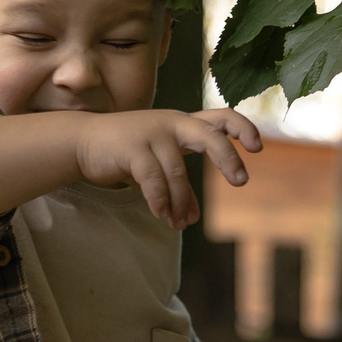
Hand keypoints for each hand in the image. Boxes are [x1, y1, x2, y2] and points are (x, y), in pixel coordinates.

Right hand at [73, 107, 261, 227]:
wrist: (84, 142)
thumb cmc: (127, 153)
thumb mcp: (158, 168)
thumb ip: (178, 189)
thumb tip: (192, 218)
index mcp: (184, 124)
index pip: (221, 118)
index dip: (242, 128)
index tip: (258, 147)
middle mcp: (172, 124)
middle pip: (210, 135)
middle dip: (228, 157)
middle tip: (241, 181)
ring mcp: (151, 133)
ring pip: (177, 172)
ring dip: (180, 202)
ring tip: (177, 223)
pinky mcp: (131, 147)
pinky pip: (153, 179)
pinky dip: (160, 200)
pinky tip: (161, 214)